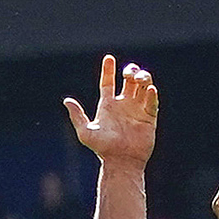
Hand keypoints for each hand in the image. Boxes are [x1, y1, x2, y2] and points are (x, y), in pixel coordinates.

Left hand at [64, 55, 157, 169]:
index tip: (108, 58)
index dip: (108, 70)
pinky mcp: (149, 116)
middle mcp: (123, 104)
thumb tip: (66, 101)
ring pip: (143, 86)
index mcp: (107, 105)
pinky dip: (152, 94)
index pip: (107, 82)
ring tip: (141, 80)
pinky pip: (152, 101)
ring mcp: (137, 109)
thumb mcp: (85, 132)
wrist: (120, 161)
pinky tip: (150, 89)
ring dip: (143, 78)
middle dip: (131, 71)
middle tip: (129, 73)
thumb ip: (77, 116)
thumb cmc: (102, 148)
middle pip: (129, 80)